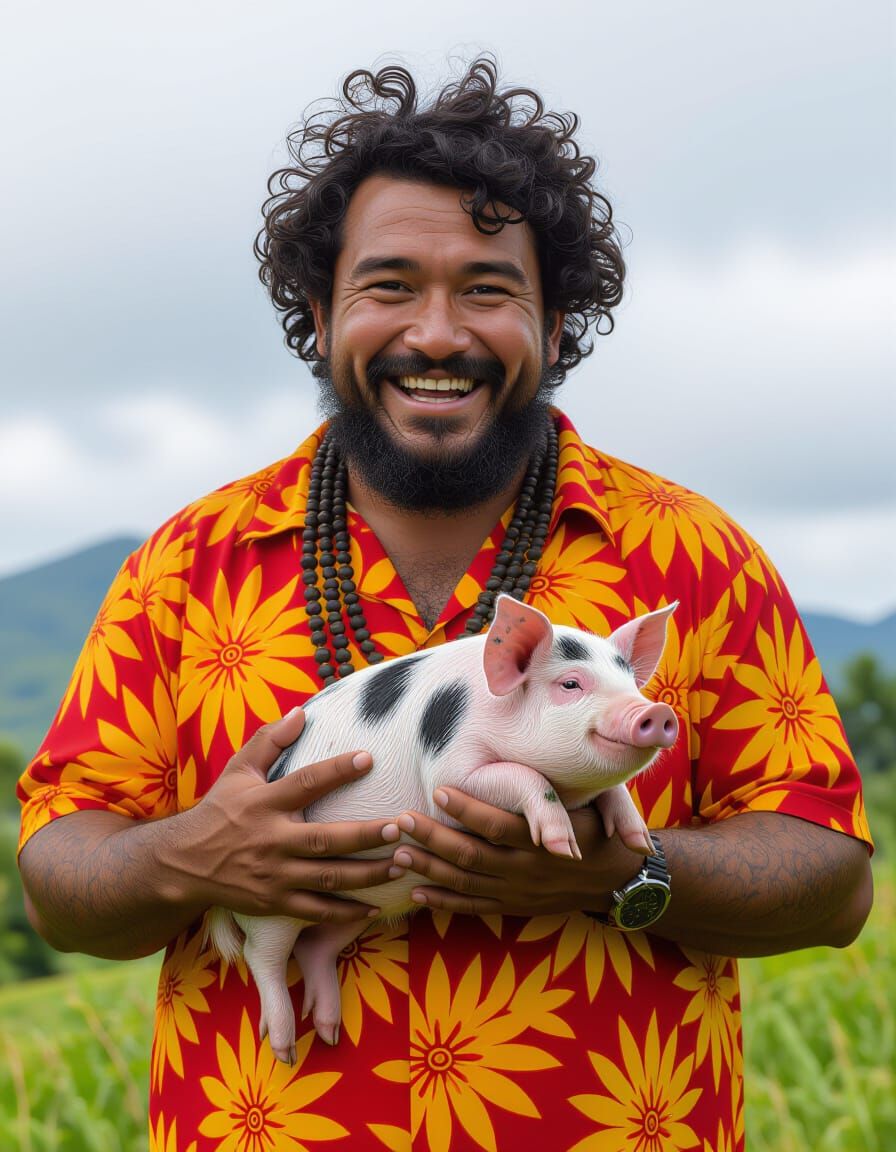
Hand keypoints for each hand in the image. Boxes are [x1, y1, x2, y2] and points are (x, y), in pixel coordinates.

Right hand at [171, 708, 400, 922]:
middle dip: (365, 835)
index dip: (337, 770)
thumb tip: (301, 712)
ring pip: (328, 879)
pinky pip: (315, 911)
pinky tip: (373, 907)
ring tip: (402, 865)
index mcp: (265, 803)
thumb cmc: (219, 810)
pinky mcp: (274, 903)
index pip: (306, 782)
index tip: (368, 758)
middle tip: (399, 827)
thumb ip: (270, 740)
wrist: (183, 864)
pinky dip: (345, 913)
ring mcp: (275, 875)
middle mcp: (272, 840)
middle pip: (326, 839)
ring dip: (368, 875)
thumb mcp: (238, 770)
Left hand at [392, 787, 644, 917]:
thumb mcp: (594, 807)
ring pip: (467, 883)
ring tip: (398, 853)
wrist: (617, 881)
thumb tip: (546, 786)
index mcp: (543, 841)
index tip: (440, 790)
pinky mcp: (513, 907)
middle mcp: (527, 870)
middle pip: (472, 856)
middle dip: (434, 838)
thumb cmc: (599, 830)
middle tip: (402, 820)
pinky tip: (417, 892)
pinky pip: (474, 907)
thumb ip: (567, 798)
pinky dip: (445, 901)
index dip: (468, 810)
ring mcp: (518, 892)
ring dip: (430, 869)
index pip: (498, 826)